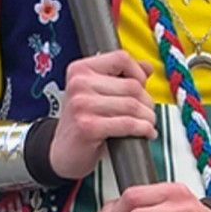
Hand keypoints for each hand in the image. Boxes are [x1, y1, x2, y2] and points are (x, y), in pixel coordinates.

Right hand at [48, 51, 155, 180]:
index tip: (142, 85)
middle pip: (132, 85)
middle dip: (147, 101)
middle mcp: (79, 84)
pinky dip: (143, 129)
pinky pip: (128, 123)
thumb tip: (147, 66)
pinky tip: (145, 132)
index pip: (121, 58)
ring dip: (147, 117)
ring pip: (132, 105)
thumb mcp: (97, 93)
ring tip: (147, 123)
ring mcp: (82, 105)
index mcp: (80, 70)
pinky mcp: (88, 126)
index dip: (138, 72)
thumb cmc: (81, 122)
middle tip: (147, 111)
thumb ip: (121, 77)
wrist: (62, 153)